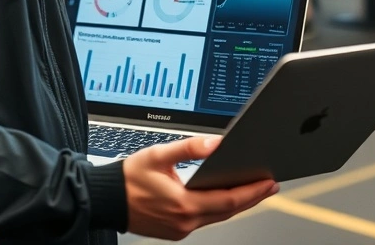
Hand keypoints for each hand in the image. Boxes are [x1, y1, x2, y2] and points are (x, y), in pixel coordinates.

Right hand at [124, 136, 278, 240]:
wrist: (105, 199)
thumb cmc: (128, 178)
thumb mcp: (158, 154)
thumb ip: (190, 147)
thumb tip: (216, 143)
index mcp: (183, 204)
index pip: (229, 201)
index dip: (252, 192)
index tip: (269, 182)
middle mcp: (184, 221)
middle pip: (228, 211)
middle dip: (251, 197)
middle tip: (269, 184)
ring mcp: (180, 229)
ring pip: (217, 217)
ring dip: (236, 203)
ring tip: (254, 188)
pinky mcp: (175, 230)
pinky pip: (204, 220)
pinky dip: (219, 209)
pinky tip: (226, 197)